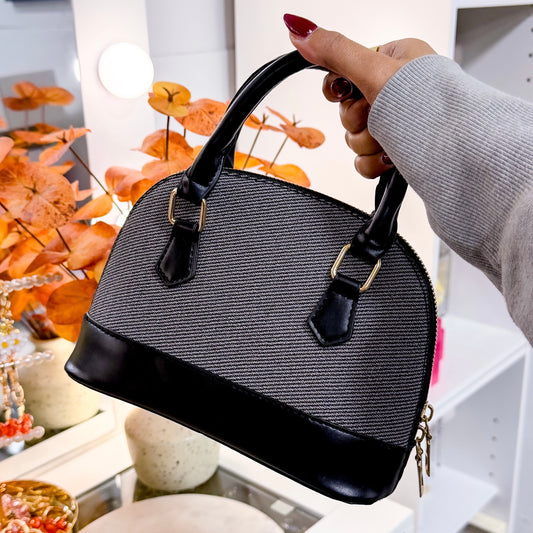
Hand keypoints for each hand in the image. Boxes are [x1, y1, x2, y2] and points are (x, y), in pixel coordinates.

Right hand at [283, 14, 435, 177]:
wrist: (458, 151)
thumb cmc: (430, 105)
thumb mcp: (374, 71)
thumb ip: (334, 52)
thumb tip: (298, 29)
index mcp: (394, 62)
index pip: (345, 73)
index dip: (340, 90)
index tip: (348, 92)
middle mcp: (396, 92)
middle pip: (348, 112)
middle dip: (360, 122)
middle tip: (381, 116)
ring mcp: (396, 125)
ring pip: (355, 139)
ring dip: (369, 144)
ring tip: (393, 140)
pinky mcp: (397, 153)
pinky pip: (365, 162)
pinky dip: (374, 164)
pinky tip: (392, 157)